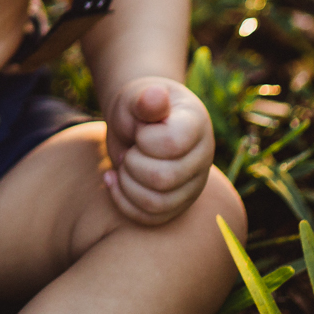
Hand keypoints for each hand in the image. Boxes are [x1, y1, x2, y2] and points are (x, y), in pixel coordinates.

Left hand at [101, 77, 214, 226]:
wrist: (138, 122)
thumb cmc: (138, 106)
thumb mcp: (136, 96)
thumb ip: (145, 99)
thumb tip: (155, 95)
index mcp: (196, 124)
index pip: (173, 144)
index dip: (145, 139)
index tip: (139, 130)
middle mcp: (201, 157)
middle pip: (164, 178)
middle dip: (133, 163)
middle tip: (129, 149)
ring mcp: (192, 185)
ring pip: (157, 203)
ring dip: (126, 184)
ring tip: (122, 164)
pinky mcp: (177, 204)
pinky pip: (150, 218)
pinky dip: (122, 201)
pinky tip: (112, 178)